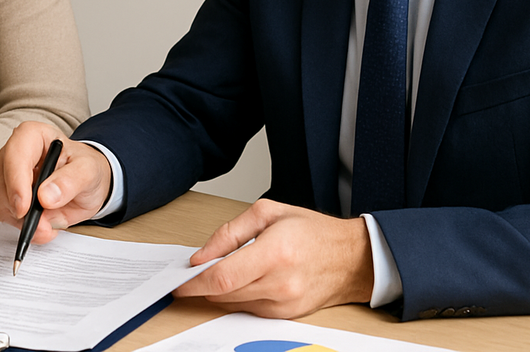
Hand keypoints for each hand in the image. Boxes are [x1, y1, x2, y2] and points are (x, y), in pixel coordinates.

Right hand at [0, 121, 111, 242]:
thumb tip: (46, 196)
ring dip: (24, 222)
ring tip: (49, 226)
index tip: (24, 208)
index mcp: (32, 136)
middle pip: (4, 182)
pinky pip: (8, 216)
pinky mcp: (9, 196)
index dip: (17, 183)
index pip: (16, 156)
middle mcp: (14, 153)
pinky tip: (43, 226)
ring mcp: (8, 176)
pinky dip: (25, 227)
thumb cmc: (85, 168)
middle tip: (44, 227)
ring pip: (3, 203)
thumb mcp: (88, 170)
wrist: (86, 183)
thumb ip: (70, 181)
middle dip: (21, 210)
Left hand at [175, 199, 373, 318]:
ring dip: (220, 291)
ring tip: (223, 271)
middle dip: (203, 285)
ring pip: (234, 304)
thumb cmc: (313, 232)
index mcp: (275, 252)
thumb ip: (229, 233)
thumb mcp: (269, 212)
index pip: (222, 277)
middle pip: (224, 294)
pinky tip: (245, 280)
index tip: (179, 282)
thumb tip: (202, 255)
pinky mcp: (286, 315)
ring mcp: (284, 304)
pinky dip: (239, 297)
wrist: (350, 258)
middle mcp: (280, 284)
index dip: (194, 282)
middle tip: (193, 274)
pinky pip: (250, 309)